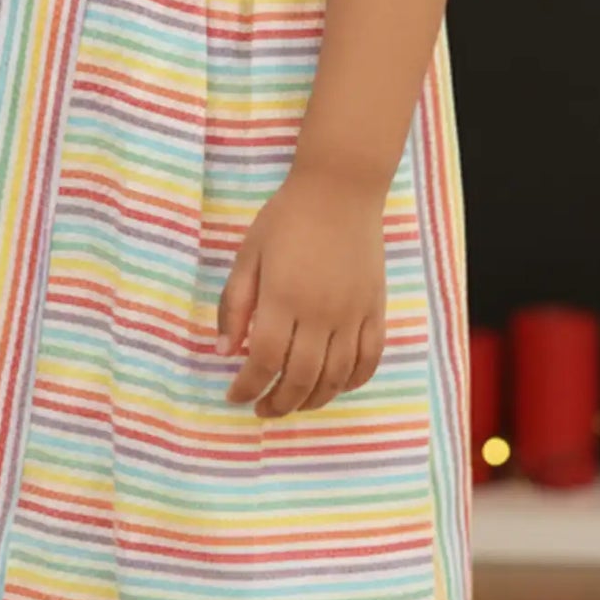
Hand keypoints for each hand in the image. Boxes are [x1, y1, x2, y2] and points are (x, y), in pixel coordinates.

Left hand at [215, 173, 387, 416]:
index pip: (264, 361)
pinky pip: (369, 359)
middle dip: (278, 403)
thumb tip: (224, 351)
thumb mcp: (249, 255)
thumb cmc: (287, 218)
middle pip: (300, 378)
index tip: (235, 395)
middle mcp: (320, 314)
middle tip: (262, 410)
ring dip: (312, 400)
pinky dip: (352, 382)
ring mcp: (352, 314)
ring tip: (293, 404)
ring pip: (335, 377)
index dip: (248, 386)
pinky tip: (335, 387)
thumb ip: (236, 304)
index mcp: (283, 299)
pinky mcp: (376, 309)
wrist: (341, 189)